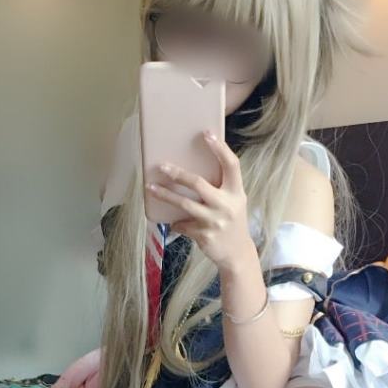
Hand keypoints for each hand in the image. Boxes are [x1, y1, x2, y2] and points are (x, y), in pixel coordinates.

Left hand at [146, 132, 252, 273]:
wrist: (237, 253)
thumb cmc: (231, 221)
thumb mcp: (233, 201)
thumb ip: (221, 186)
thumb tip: (192, 167)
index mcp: (236, 192)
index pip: (231, 165)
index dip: (219, 149)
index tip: (206, 134)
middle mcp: (227, 205)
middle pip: (199, 184)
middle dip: (178, 174)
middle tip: (162, 166)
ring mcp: (215, 221)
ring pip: (185, 204)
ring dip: (165, 195)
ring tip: (151, 187)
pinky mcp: (204, 236)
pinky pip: (183, 225)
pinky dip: (176, 223)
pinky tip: (174, 222)